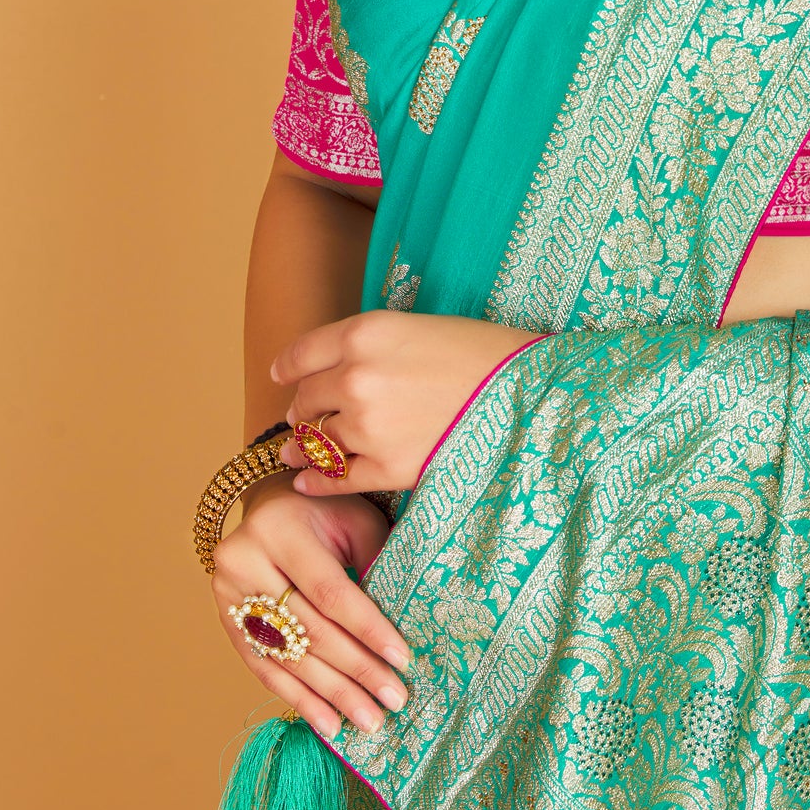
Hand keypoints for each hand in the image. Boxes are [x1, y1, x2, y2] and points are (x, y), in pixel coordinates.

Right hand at [211, 479, 409, 738]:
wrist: (270, 507)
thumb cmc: (325, 513)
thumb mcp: (355, 521)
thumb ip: (375, 564)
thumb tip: (405, 627)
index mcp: (279, 531)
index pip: (330, 592)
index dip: (368, 629)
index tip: (403, 660)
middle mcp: (244, 564)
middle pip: (309, 631)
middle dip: (356, 671)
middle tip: (393, 702)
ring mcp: (228, 598)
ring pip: (289, 658)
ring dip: (333, 696)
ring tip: (369, 721)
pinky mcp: (227, 624)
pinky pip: (266, 670)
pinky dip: (301, 699)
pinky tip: (329, 723)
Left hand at [273, 310, 541, 494]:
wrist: (526, 395)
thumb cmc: (480, 354)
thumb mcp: (416, 327)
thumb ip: (368, 346)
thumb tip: (328, 373)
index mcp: (364, 333)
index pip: (302, 354)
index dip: (288, 369)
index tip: (282, 377)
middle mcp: (356, 377)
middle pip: (305, 399)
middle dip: (302, 409)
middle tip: (301, 417)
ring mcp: (367, 426)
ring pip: (314, 439)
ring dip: (302, 447)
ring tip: (294, 452)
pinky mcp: (385, 467)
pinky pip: (334, 478)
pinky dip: (315, 482)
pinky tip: (306, 482)